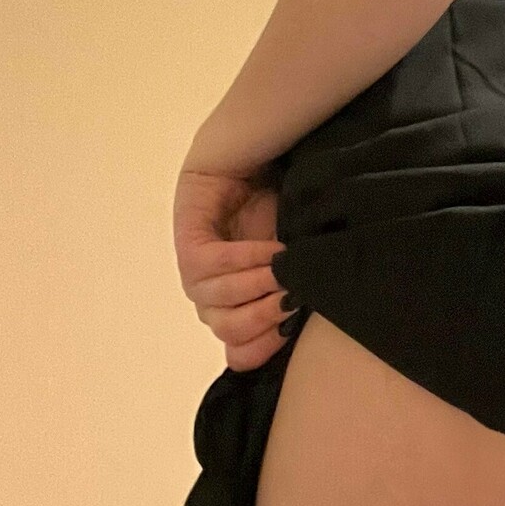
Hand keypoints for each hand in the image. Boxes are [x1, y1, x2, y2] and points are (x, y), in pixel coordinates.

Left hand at [173, 166, 295, 371]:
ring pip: (218, 305)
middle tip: (295, 295)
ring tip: (286, 269)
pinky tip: (272, 249)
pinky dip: (245, 260)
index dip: (268, 346)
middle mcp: (213, 298)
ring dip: (256, 287)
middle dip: (265, 318)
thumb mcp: (296, 253)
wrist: (253, 152)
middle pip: (230, 333)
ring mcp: (196, 274)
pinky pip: (211, 266)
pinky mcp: (187, 244)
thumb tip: (317, 319)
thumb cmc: (281, 204)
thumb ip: (298, 286)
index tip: (295, 325)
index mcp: (238, 306)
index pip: (242, 353)